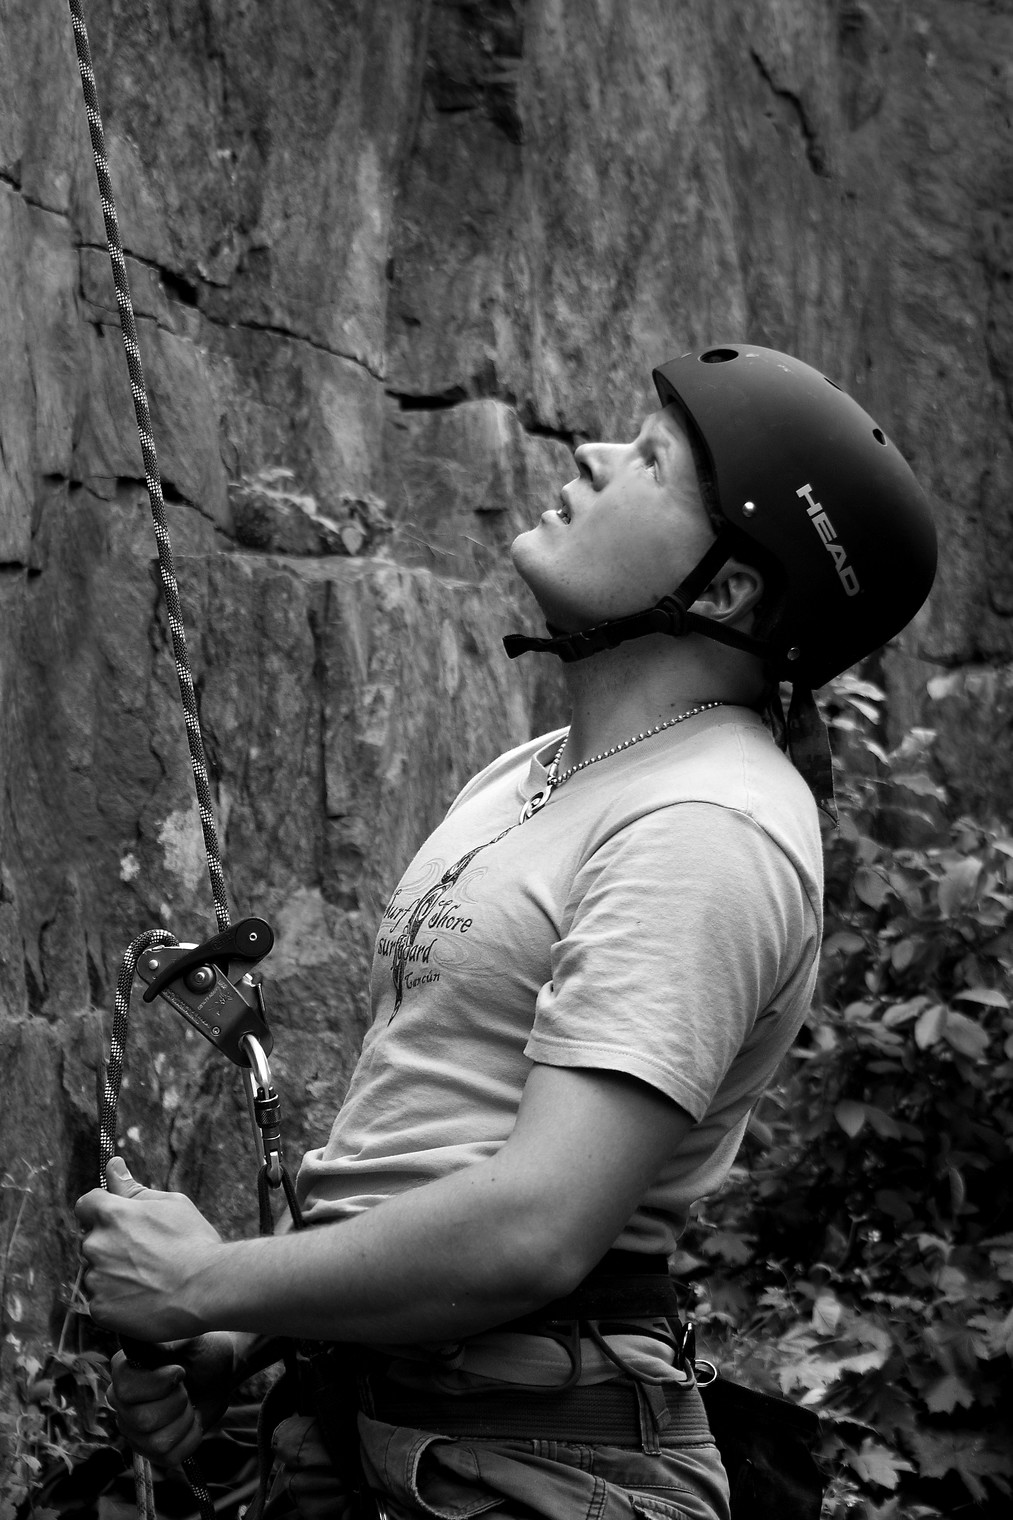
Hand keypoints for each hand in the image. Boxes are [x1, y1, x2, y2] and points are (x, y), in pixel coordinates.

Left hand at [75, 1158, 223, 1339]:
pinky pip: (101, 1300)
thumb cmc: (193, 1243)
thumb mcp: (171, 1204)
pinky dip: (117, 1299)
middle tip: (145, 1253)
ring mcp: (96, 1279)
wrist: (206, 1289)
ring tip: (148, 1278)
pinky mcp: (100, 1309)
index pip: (86, 1205)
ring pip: (96, 1271)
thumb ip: (134, 1188)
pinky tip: (143, 1296)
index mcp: (111, 1214)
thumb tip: (113, 1165)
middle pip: (91, 1240)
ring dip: (113, 1272)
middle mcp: (96, 1244)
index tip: (118, 1220)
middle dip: (111, 1243)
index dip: (101, 1211)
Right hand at [107, 1332, 236, 1467]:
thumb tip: (135, 1320)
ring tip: (189, 1403)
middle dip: (177, 1402)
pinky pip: (170, 1458)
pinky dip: (190, 1438)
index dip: (158, 1384)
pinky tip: (192, 1420)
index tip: (179, 1371)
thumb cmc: (201, 1350)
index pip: (125, 1390)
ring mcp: (135, 1431)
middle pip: (142, 1420)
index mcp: (123, 1373)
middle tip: (186, 1387)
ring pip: (156, 1442)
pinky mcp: (153, 1451)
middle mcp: (121, 1404)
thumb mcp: (183, 1335)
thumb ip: (157, 1333)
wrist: (220, 1371)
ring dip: (184, 1420)